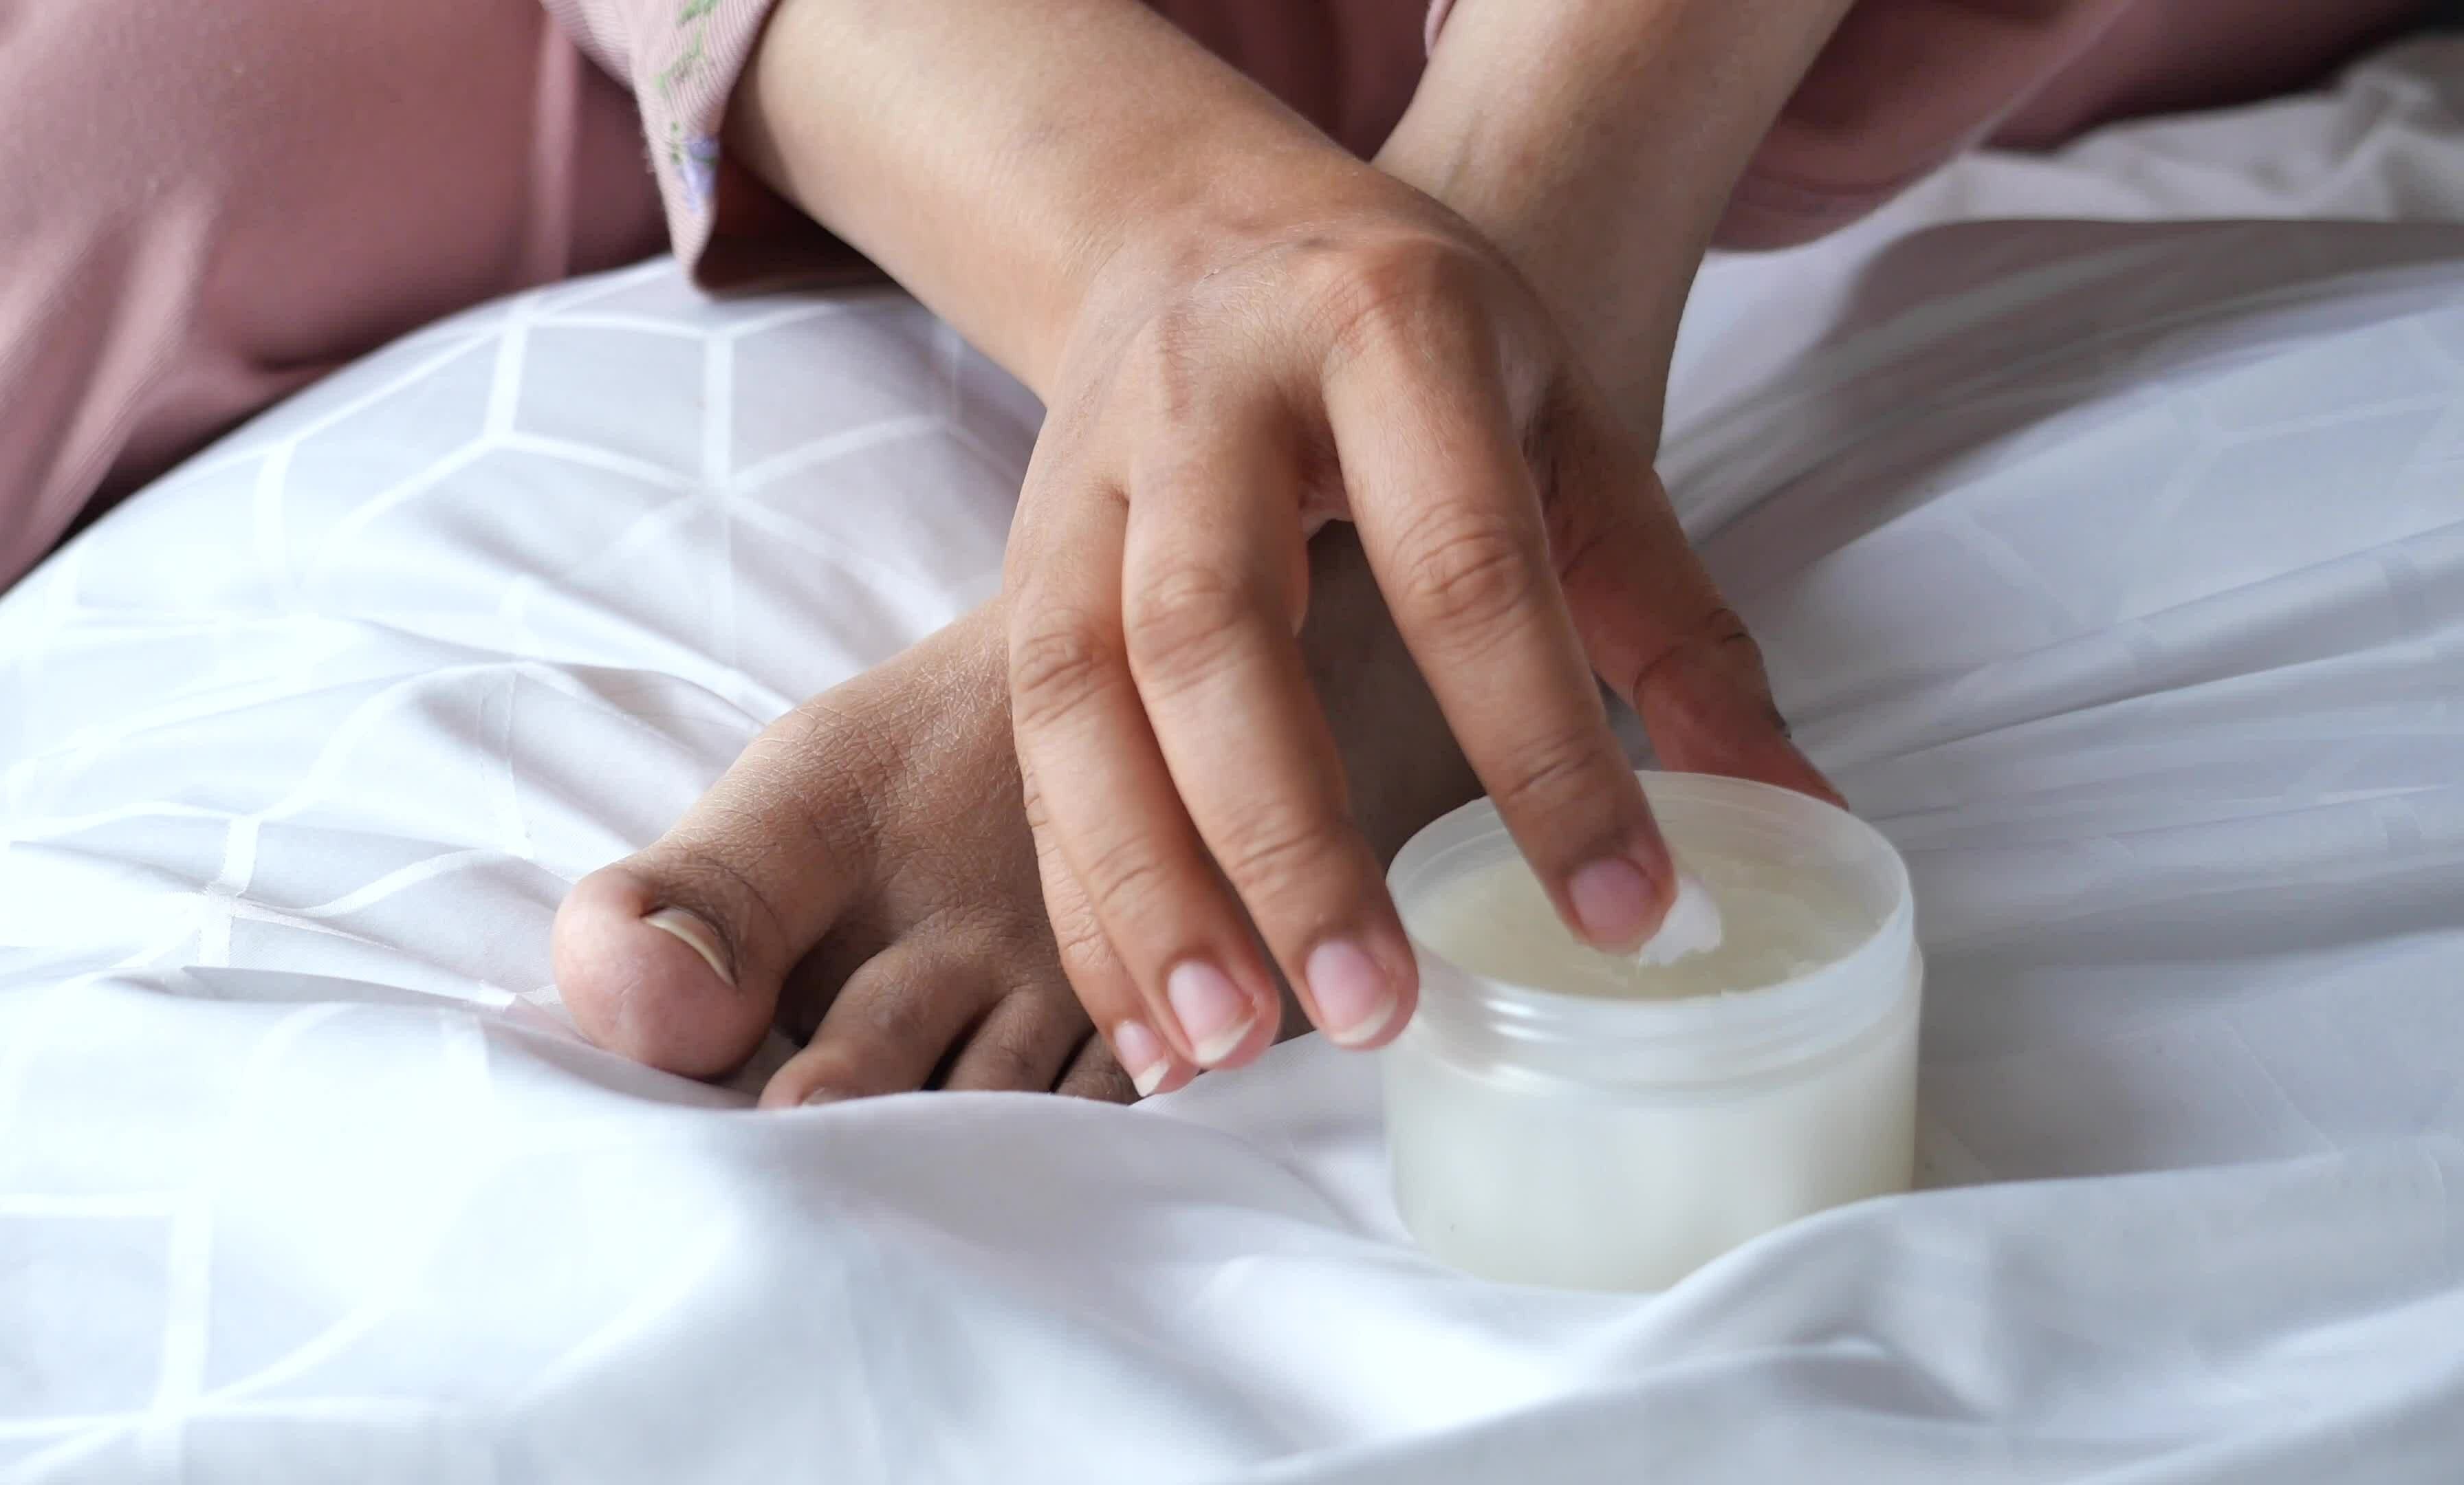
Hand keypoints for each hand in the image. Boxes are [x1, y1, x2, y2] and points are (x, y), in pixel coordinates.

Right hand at [1004, 161, 1832, 1078]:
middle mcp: (1201, 402)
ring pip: (1079, 698)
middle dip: (1285, 838)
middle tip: (1381, 1012)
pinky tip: (1151, 1026)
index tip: (1629, 912)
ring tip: (1228, 1048)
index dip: (1545, 746)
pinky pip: (1029, 749)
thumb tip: (1796, 810)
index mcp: (1381, 335)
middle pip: (1211, 632)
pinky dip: (1085, 896)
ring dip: (1148, 887)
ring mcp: (1085, 483)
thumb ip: (1670, 623)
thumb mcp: (1566, 430)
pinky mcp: (1020, 565)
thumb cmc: (1412, 344)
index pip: (1461, 562)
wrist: (1201, 232)